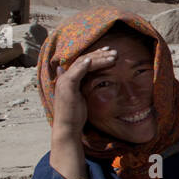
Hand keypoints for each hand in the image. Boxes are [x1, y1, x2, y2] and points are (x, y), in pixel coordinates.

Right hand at [49, 46, 114, 178]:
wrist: (68, 127)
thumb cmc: (77, 114)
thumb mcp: (84, 96)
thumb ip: (85, 85)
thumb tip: (88, 77)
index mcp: (70, 78)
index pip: (83, 61)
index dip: (96, 55)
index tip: (110, 52)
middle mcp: (65, 77)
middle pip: (83, 59)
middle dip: (99, 54)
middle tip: (114, 52)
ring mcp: (64, 81)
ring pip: (82, 63)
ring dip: (98, 58)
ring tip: (113, 56)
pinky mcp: (66, 87)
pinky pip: (76, 73)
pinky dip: (84, 66)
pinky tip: (91, 61)